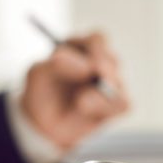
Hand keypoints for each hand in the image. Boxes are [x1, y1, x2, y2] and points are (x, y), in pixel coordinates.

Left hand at [20, 31, 129, 151]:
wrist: (42, 123)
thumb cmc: (42, 91)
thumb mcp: (38, 74)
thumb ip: (57, 64)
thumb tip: (87, 66)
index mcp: (82, 48)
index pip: (97, 40)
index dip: (96, 48)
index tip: (88, 60)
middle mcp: (100, 63)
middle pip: (112, 59)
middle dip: (103, 69)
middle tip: (95, 76)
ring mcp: (110, 84)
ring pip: (118, 83)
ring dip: (101, 93)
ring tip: (79, 102)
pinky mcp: (115, 106)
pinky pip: (124, 104)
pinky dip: (105, 107)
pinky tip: (85, 110)